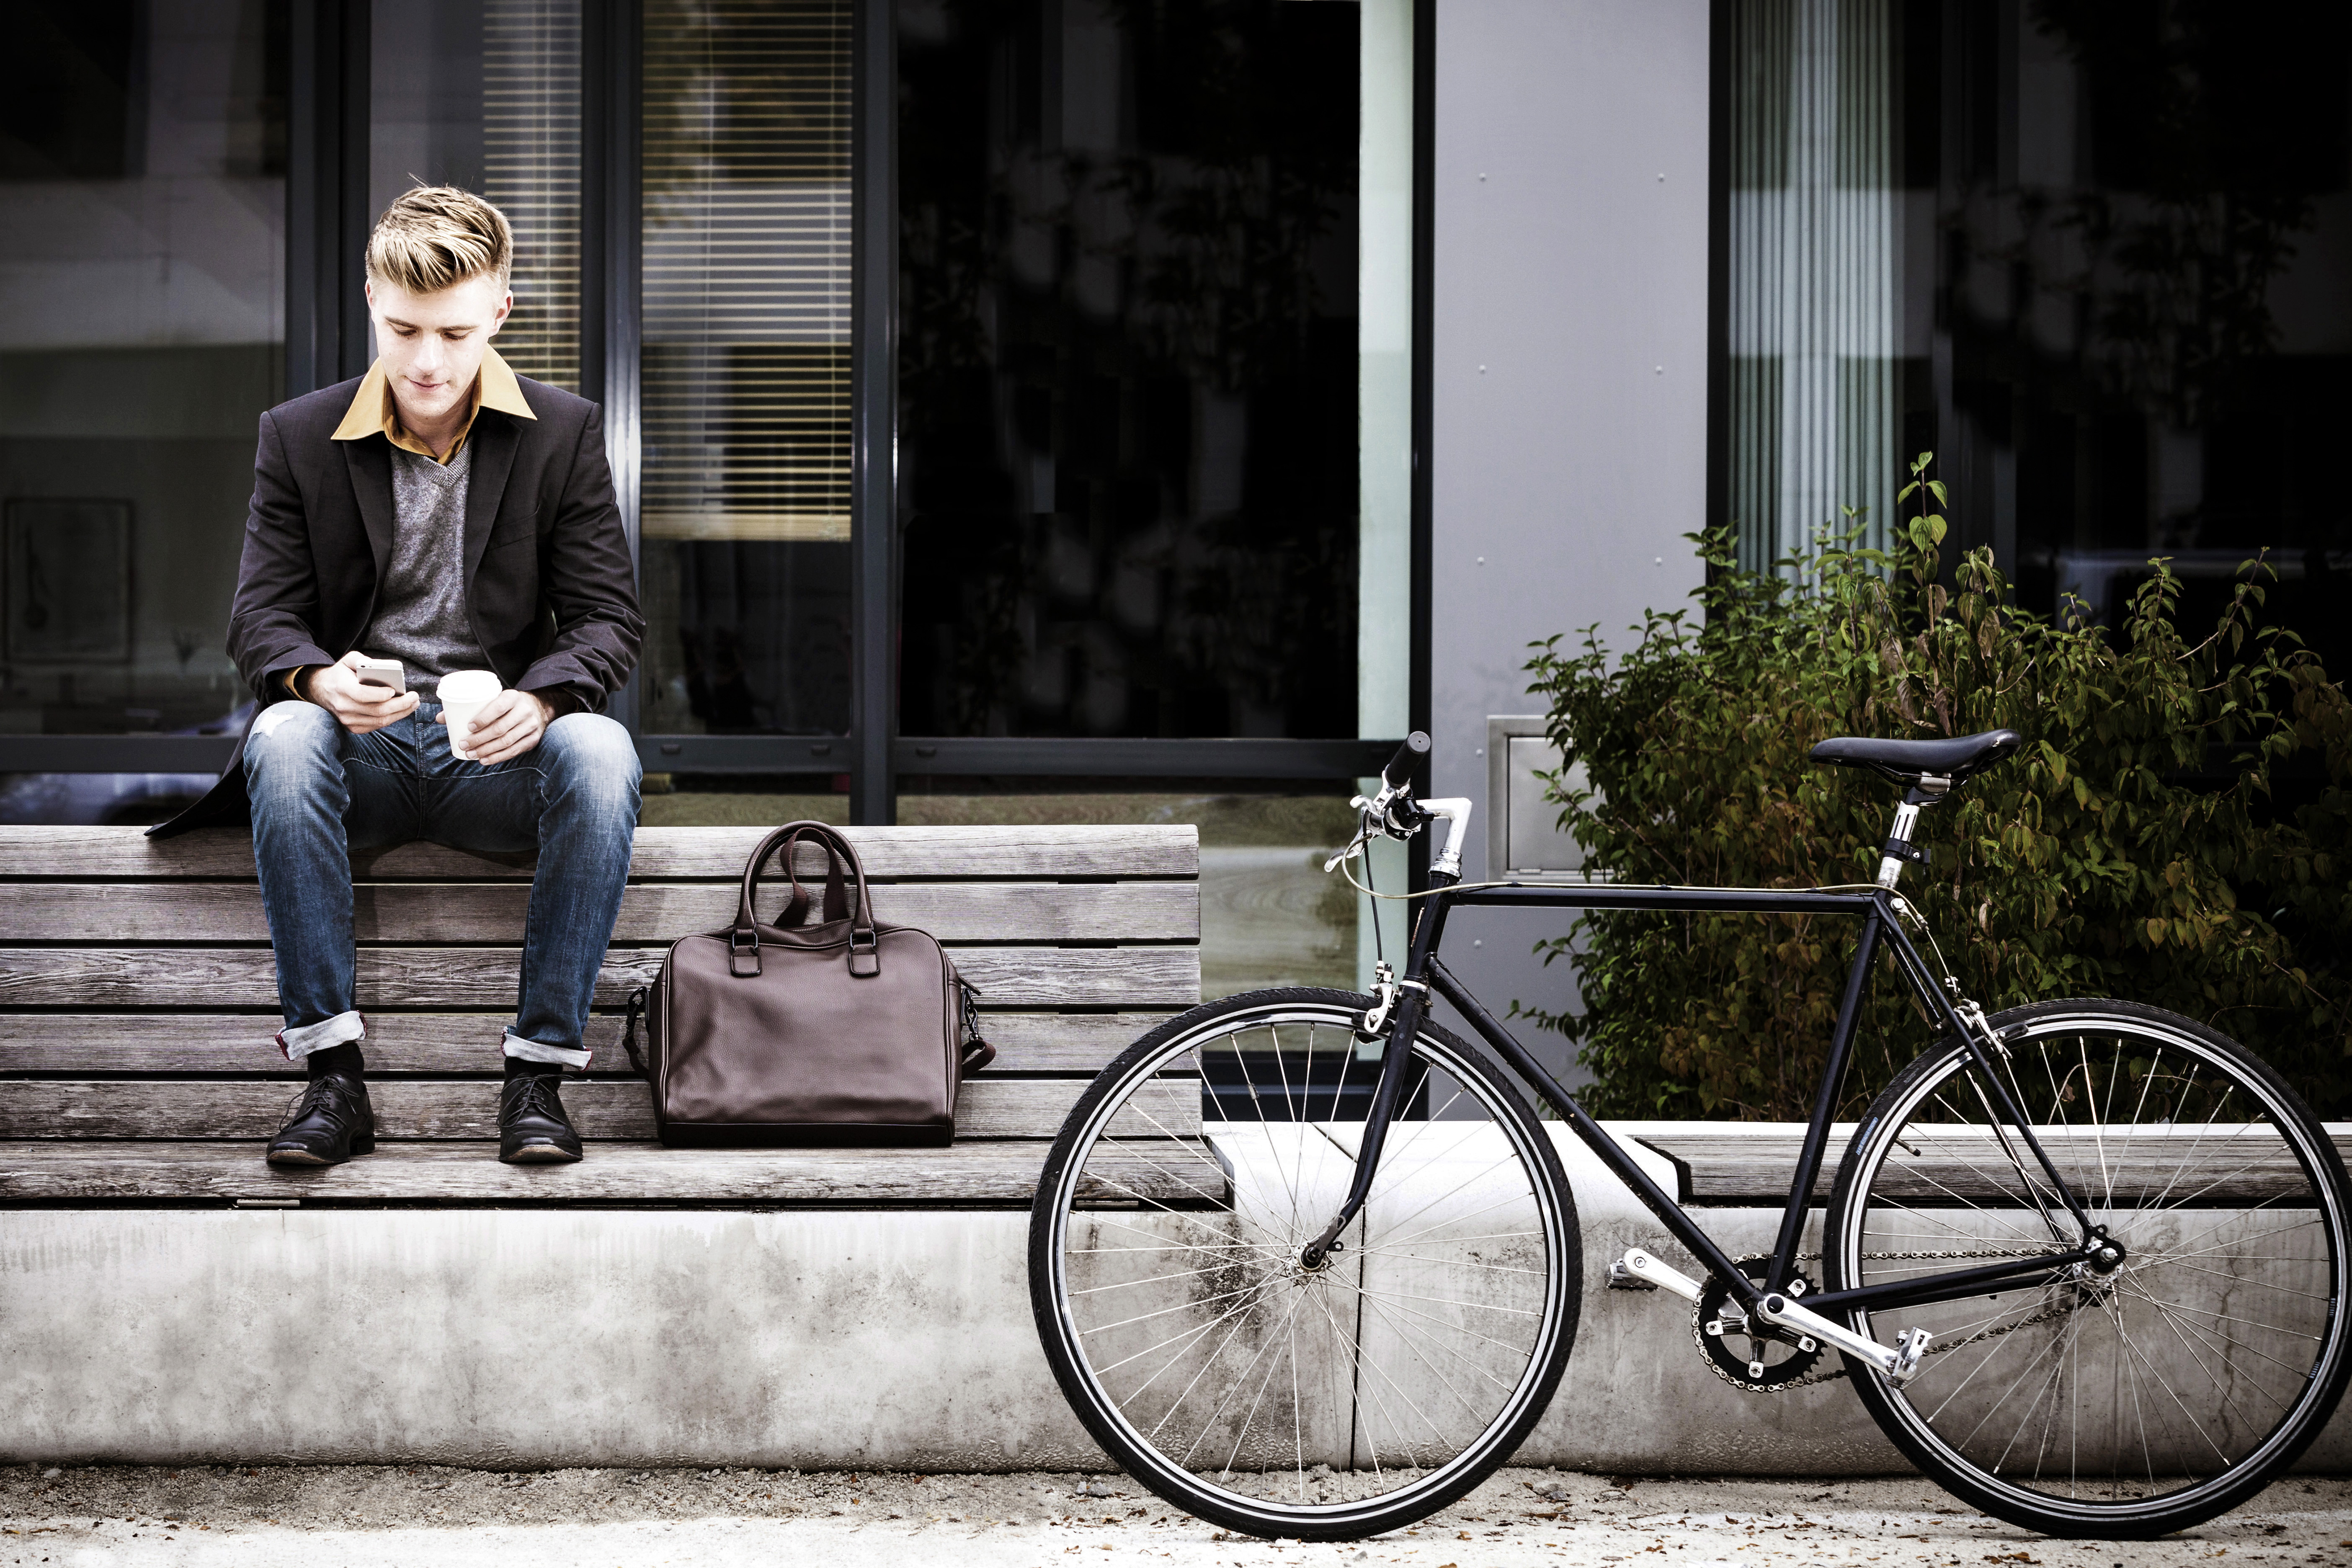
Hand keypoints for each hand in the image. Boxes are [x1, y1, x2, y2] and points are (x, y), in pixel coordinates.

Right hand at [303, 652, 419, 733]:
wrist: (321, 690)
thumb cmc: (340, 674)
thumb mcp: (348, 660)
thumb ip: (362, 659)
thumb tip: (382, 667)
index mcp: (341, 688)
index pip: (362, 695)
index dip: (380, 694)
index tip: (395, 690)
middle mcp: (343, 706)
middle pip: (377, 710)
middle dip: (400, 705)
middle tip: (414, 698)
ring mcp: (347, 720)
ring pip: (379, 721)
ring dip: (400, 714)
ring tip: (413, 704)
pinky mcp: (352, 728)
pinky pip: (376, 726)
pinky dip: (391, 719)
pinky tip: (401, 711)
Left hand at [442, 688, 554, 764]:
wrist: (538, 707)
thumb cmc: (506, 704)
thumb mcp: (493, 699)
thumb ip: (468, 707)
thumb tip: (440, 718)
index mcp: (513, 697)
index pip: (499, 707)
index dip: (484, 718)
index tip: (469, 727)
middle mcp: (524, 710)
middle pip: (501, 728)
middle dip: (480, 739)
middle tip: (464, 745)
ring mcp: (531, 726)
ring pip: (507, 741)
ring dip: (486, 750)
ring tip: (470, 754)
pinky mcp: (533, 739)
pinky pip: (515, 750)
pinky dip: (498, 757)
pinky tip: (484, 760)